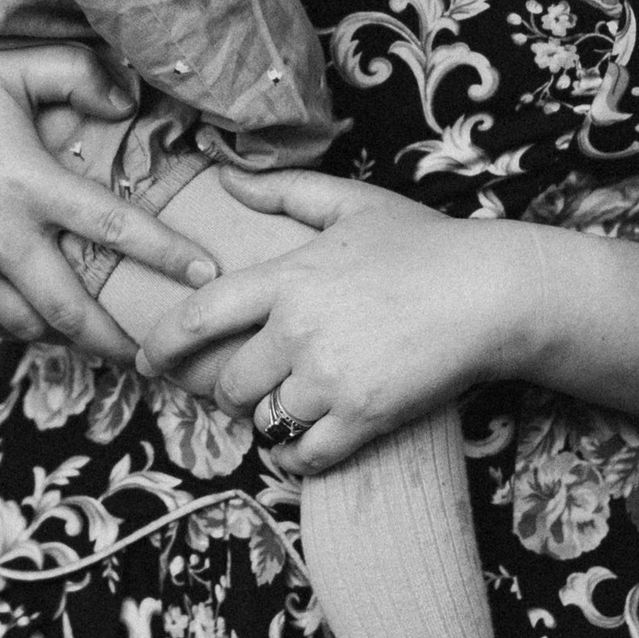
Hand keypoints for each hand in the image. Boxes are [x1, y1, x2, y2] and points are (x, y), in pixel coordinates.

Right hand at [0, 22, 218, 360]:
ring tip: (108, 348)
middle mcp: (1, 236)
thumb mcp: (13, 66)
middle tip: (158, 353)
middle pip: (73, 309)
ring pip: (30, 326)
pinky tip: (46, 329)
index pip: (114, 228)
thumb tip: (127, 100)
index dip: (166, 255)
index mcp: (29, 184)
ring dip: (72, 341)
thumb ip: (77, 74)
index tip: (208, 274)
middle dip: (120, 340)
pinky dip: (22, 331)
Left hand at [135, 167, 548, 473]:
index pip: (200, 316)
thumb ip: (284, 192)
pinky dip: (296, 458)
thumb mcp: (352, 203)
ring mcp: (330, 378)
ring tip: (286, 409)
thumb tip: (228, 178)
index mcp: (288, 279)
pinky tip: (303, 447)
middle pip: (229, 384)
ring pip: (266, 421)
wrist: (492, 293)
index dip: (163, 344)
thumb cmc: (425, 244)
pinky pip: (306, 457)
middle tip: (247, 389)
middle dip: (229, 392)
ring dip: (269, 422)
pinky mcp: (364, 417)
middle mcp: (299, 331)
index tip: (146, 361)